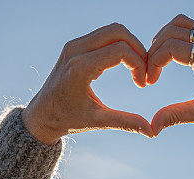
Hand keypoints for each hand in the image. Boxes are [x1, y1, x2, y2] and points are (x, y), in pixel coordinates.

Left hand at [22, 23, 153, 143]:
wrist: (42, 115)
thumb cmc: (67, 119)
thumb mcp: (97, 121)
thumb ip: (125, 123)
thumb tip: (151, 132)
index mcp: (81, 68)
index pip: (121, 51)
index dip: (139, 64)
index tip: (142, 84)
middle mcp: (75, 50)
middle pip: (118, 32)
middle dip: (138, 49)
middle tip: (144, 71)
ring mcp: (74, 45)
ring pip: (112, 30)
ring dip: (129, 45)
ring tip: (136, 68)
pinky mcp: (75, 45)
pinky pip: (103, 35)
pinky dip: (119, 44)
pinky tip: (124, 64)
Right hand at [146, 15, 193, 136]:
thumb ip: (176, 116)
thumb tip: (152, 127)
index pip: (174, 48)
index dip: (155, 61)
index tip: (150, 81)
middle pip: (173, 31)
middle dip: (155, 50)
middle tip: (150, 72)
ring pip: (180, 23)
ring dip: (163, 39)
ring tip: (156, 62)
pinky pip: (189, 27)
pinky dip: (174, 36)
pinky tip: (168, 56)